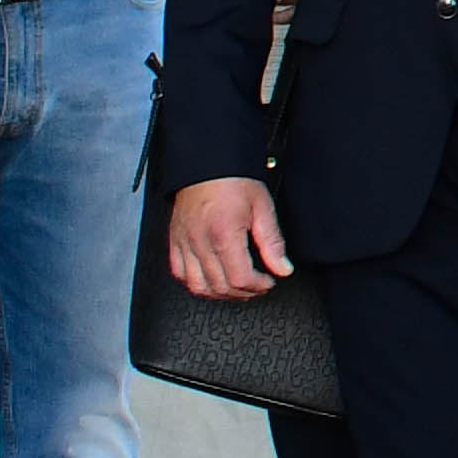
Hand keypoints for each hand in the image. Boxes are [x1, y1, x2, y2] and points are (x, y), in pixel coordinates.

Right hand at [171, 176, 292, 299]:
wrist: (207, 164)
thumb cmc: (234, 180)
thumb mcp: (263, 208)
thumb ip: (273, 242)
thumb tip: (283, 269)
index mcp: (223, 233)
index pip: (240, 278)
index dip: (258, 286)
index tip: (269, 281)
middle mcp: (200, 241)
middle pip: (220, 286)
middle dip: (244, 292)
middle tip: (258, 285)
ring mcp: (184, 243)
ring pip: (198, 286)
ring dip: (221, 293)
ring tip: (237, 287)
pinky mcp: (174, 241)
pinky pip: (180, 273)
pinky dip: (196, 283)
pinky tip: (212, 278)